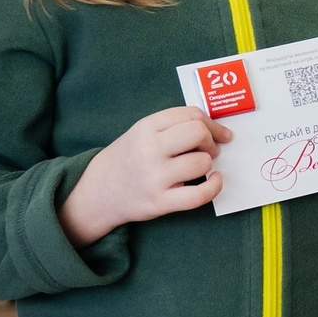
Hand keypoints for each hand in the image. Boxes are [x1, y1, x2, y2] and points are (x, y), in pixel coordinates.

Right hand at [59, 106, 231, 244]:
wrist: (97, 192)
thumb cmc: (128, 159)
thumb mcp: (142, 133)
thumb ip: (172, 126)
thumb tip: (215, 129)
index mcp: (146, 128)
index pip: (191, 115)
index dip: (212, 124)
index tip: (220, 134)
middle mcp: (149, 150)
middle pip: (198, 133)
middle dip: (211, 141)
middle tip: (209, 150)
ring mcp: (154, 177)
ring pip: (201, 162)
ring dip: (208, 164)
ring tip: (200, 167)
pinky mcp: (160, 202)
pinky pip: (199, 195)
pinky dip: (215, 187)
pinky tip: (214, 181)